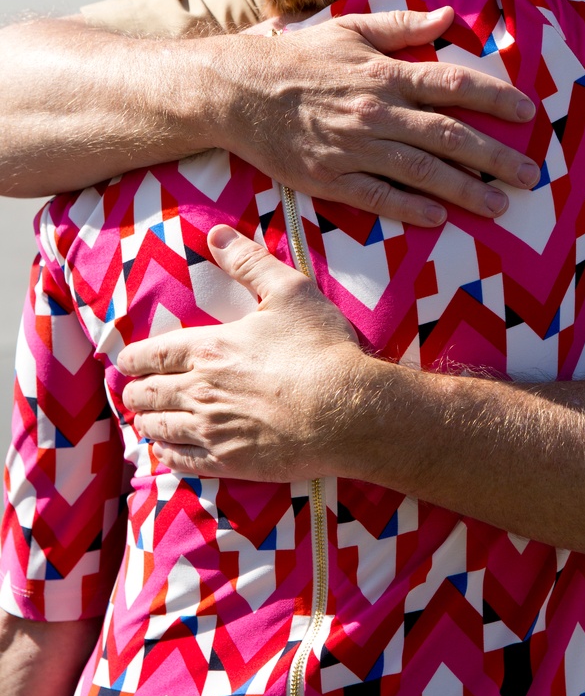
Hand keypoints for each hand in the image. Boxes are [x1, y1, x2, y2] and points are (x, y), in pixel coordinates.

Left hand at [119, 226, 378, 479]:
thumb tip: (216, 234)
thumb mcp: (290, 291)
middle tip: (131, 392)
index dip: (135, 358)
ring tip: (142, 421)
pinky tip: (164, 452)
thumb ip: (249, 262)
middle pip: (150, 393)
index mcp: (210, 348)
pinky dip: (166, 455)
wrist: (347, 410)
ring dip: (146, 422)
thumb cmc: (321, 348)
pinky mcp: (229, 462)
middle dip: (135, 392)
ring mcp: (212, 429)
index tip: (126, 361)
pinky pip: (182, 461)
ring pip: (160, 428)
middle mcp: (201, 390)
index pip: (156, 354)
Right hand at [213, 5, 538, 225]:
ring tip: (500, 205)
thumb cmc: (295, 58)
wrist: (236, 91)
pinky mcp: (329, 178)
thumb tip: (447, 15)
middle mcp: (376, 112)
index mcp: (384, 73)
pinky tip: (439, 218)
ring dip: (465, 190)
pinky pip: (377, 196)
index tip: (527, 113)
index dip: (495, 98)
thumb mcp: (349, 30)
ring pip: (422, 171)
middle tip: (530, 174)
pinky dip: (410, 208)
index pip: (453, 84)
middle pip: (449, 135)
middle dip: (495, 157)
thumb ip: (401, 26)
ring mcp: (353, 148)